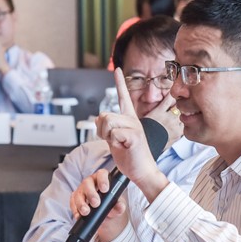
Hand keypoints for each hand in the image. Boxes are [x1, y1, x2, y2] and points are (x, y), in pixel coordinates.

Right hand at [70, 169, 128, 241]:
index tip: (105, 189)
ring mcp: (81, 190)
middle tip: (96, 203)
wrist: (104, 215)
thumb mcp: (116, 206)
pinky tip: (78, 216)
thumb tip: (120, 206)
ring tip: (86, 212)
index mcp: (102, 178)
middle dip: (91, 193)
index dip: (102, 180)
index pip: (101, 174)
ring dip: (81, 203)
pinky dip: (75, 210)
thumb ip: (119, 206)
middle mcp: (90, 182)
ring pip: (78, 193)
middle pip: (87, 183)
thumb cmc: (111, 205)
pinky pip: (72, 203)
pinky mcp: (75, 199)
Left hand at [96, 70, 167, 199]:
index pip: (123, 97)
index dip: (119, 82)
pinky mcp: (135, 136)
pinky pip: (114, 134)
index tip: (117, 69)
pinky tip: (123, 148)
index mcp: (128, 118)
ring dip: (107, 137)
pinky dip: (114, 143)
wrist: (141, 172)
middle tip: (112, 140)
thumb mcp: (115, 140)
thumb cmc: (130, 157)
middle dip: (101, 130)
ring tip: (118, 144)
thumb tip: (99, 118)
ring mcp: (134, 127)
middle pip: (104, 115)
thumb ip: (108, 128)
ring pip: (107, 123)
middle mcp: (132, 119)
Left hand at [141, 94, 183, 147]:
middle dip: (185, 108)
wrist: (144, 143)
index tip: (187, 112)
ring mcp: (168, 117)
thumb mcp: (169, 143)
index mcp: (179, 132)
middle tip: (185, 102)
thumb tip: (177, 132)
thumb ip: (175, 135)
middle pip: (184, 112)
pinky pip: (168, 100)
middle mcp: (175, 124)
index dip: (187, 116)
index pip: (188, 121)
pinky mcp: (159, 111)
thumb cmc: (154, 144)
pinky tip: (173, 91)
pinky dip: (171, 94)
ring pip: (178, 105)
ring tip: (182, 96)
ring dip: (179, 101)